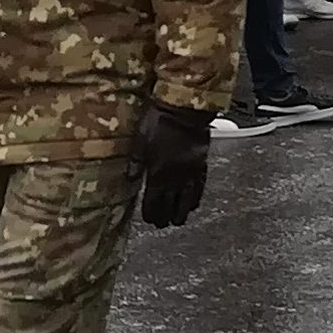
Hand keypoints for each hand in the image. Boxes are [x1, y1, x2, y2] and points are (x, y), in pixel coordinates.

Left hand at [133, 100, 213, 227]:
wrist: (185, 109)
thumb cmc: (158, 121)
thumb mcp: (140, 139)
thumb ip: (135, 161)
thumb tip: (130, 178)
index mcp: (158, 172)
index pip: (154, 200)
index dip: (151, 212)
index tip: (150, 220)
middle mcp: (176, 177)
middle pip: (171, 204)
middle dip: (166, 216)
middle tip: (162, 224)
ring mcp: (191, 173)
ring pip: (187, 200)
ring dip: (182, 212)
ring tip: (178, 220)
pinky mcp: (202, 165)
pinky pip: (200, 187)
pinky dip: (195, 198)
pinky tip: (193, 204)